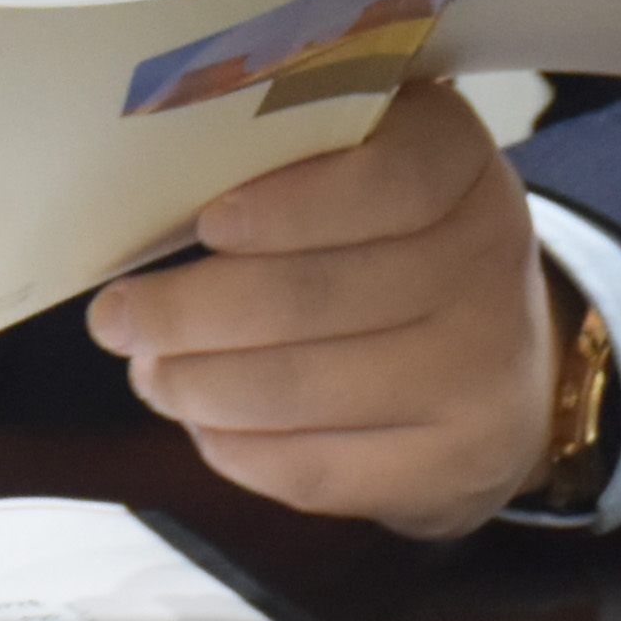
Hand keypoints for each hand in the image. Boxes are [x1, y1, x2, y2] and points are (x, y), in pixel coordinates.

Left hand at [85, 79, 563, 539]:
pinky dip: (242, 451)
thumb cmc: (388, 231)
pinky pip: (322, 469)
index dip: (287, 207)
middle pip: (318, 295)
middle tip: (116, 318)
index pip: (386, 181)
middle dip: (191, 312)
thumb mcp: (362, 155)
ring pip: (305, 388)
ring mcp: (482, 369)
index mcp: (457, 158)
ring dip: (199, 385)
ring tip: (148, 372)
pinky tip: (204, 425)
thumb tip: (151, 187)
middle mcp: (489, 258)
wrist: (504, 348)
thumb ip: (281, 151)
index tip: (205, 224)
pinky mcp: (458, 462)